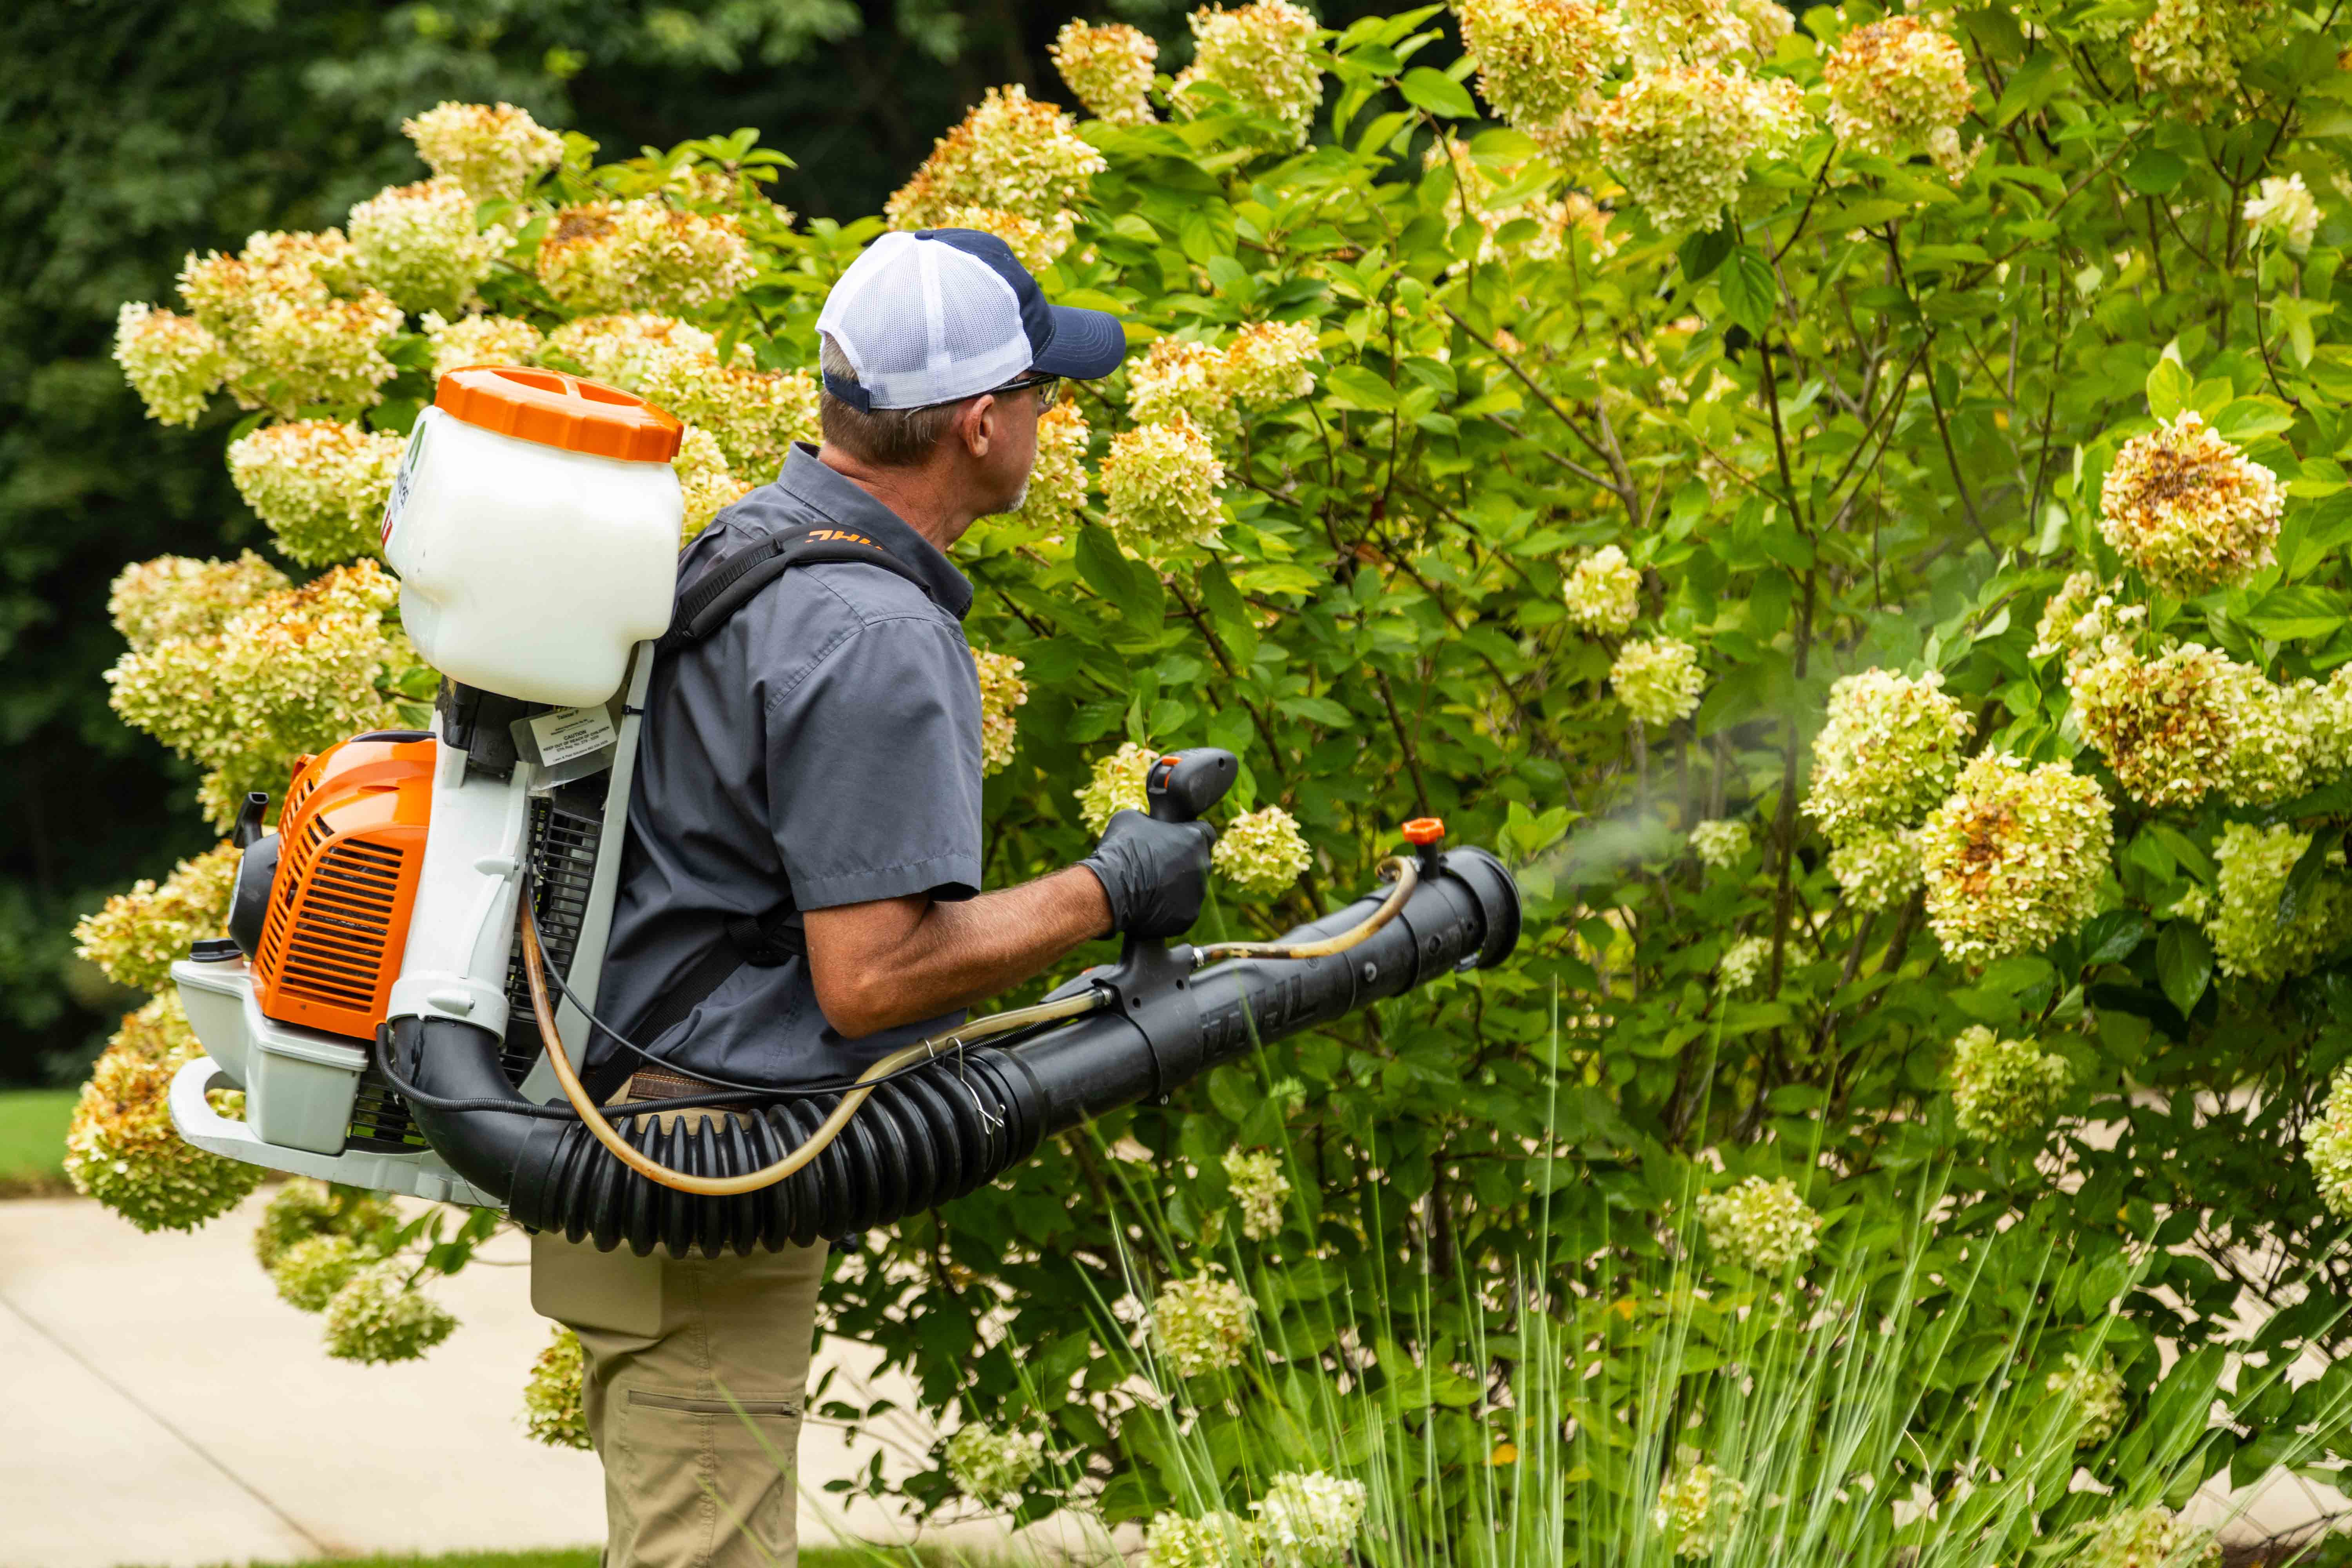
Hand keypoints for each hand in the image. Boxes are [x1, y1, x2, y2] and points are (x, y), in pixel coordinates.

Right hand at [1080, 808, 1217, 939]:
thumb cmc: (1121, 849)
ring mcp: (1198, 895)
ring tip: (1149, 888)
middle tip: (1157, 865)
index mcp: (1195, 838)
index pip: (1204, 832)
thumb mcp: (1132, 819)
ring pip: (1190, 888)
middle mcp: (1204, 866)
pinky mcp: (1188, 918)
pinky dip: (1168, 909)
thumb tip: (1149, 826)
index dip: (1188, 835)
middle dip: (1182, 862)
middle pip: (1198, 862)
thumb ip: (1151, 822)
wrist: (1110, 890)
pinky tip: (1149, 905)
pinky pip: (1180, 911)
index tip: (1175, 840)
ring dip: (1175, 887)